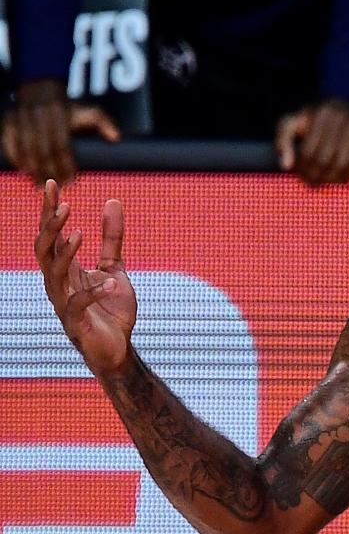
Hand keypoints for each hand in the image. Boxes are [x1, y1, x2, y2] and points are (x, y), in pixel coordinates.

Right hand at [3, 79, 120, 186]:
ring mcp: (21, 117)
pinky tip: (22, 170)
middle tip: (56, 188)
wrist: (41, 88)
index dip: (65, 164)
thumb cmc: (68, 108)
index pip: (61, 144)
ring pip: (26, 146)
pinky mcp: (9, 120)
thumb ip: (103, 123)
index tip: (70, 181)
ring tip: (39, 185)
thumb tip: (116, 138)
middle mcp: (38, 115)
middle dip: (49, 170)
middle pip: (43, 148)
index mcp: (58, 114)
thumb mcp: (88, 110)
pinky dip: (15, 156)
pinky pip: (9, 140)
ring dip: (32, 167)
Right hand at [34, 179, 136, 375]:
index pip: (51, 234)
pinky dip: (94, 292)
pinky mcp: (75, 324)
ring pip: (53, 273)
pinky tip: (110, 282)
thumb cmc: (111, 310)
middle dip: (50, 226)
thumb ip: (112, 238)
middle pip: (44, 249)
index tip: (52, 183)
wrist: (118, 350)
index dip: (49, 210)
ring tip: (79, 233)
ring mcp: (64, 304)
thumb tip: (113, 200)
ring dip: (65, 252)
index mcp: (65, 268)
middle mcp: (58, 283)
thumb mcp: (115, 267)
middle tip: (64, 204)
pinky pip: (77, 305)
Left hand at [275, 98, 348, 184]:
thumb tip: (286, 166)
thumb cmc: (315, 119)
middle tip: (312, 181)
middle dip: (316, 175)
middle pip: (324, 160)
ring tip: (325, 180)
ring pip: (342, 164)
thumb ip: (283, 140)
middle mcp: (342, 117)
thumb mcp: (294, 122)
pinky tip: (341, 177)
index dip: (302, 169)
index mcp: (321, 113)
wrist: (348, 101)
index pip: (308, 152)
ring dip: (332, 179)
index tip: (301, 174)